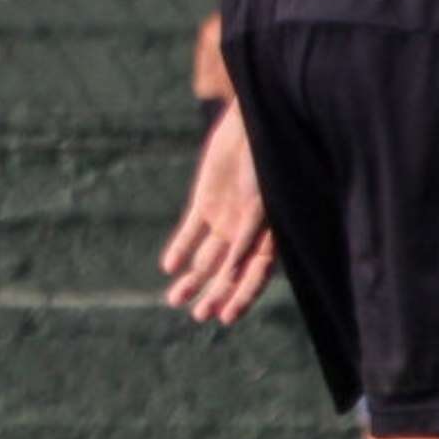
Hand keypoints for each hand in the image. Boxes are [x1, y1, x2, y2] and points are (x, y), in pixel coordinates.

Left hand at [160, 98, 276, 324]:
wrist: (253, 120)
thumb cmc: (266, 160)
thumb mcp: (259, 203)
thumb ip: (247, 237)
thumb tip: (232, 274)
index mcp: (269, 233)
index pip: (256, 275)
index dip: (242, 297)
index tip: (226, 318)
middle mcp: (246, 231)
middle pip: (228, 273)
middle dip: (214, 294)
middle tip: (199, 315)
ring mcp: (225, 217)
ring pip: (206, 257)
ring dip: (192, 279)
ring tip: (174, 299)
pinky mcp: (205, 201)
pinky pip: (190, 232)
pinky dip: (180, 249)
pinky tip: (169, 267)